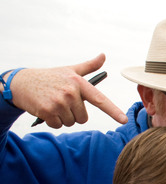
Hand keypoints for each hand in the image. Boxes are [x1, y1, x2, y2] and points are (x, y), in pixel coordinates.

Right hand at [8, 54, 127, 127]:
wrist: (22, 82)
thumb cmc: (51, 77)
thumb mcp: (70, 70)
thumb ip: (89, 66)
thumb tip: (103, 56)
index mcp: (79, 83)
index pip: (100, 99)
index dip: (113, 111)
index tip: (124, 120)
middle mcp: (71, 93)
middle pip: (83, 118)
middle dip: (74, 114)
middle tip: (62, 102)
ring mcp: (59, 102)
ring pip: (71, 122)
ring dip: (63, 118)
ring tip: (53, 104)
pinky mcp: (47, 111)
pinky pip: (58, 125)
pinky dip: (53, 121)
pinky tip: (46, 110)